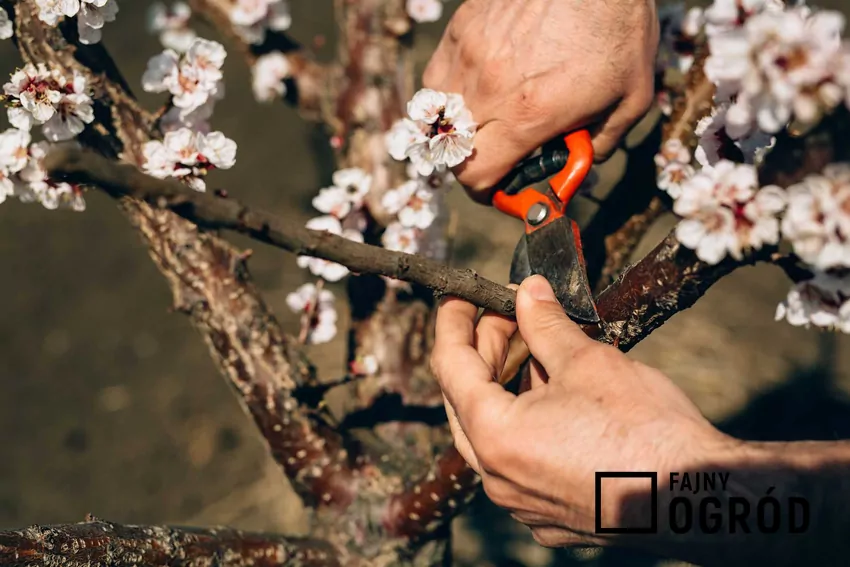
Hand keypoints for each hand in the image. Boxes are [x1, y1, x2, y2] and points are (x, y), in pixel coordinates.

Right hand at [422, 0, 658, 199]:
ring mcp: (468, 56)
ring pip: (437, 114)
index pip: (475, 175)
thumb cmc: (619, 29)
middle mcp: (488, 89)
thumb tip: (583, 159)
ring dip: (456, 127)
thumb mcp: (632, 98)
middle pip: (450, 152)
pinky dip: (450, 91)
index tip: (499, 187)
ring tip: (485, 117)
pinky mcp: (462, 28)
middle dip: (471, 162)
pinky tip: (477, 83)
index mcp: (528, 115)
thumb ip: (603, 141)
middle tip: (497, 154)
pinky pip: (437, 76)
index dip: (485, 190)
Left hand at [429, 275, 732, 546]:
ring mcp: (522, 503)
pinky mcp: (550, 515)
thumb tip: (528, 292)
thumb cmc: (644, 430)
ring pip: (493, 433)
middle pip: (467, 400)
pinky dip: (526, 423)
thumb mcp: (587, 362)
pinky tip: (553, 394)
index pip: (450, 366)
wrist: (696, 497)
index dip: (453, 323)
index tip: (459, 296)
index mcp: (495, 436)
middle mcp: (498, 478)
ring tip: (536, 347)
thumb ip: (544, 324)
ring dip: (506, 386)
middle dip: (483, 351)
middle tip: (508, 315)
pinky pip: (520, 460)